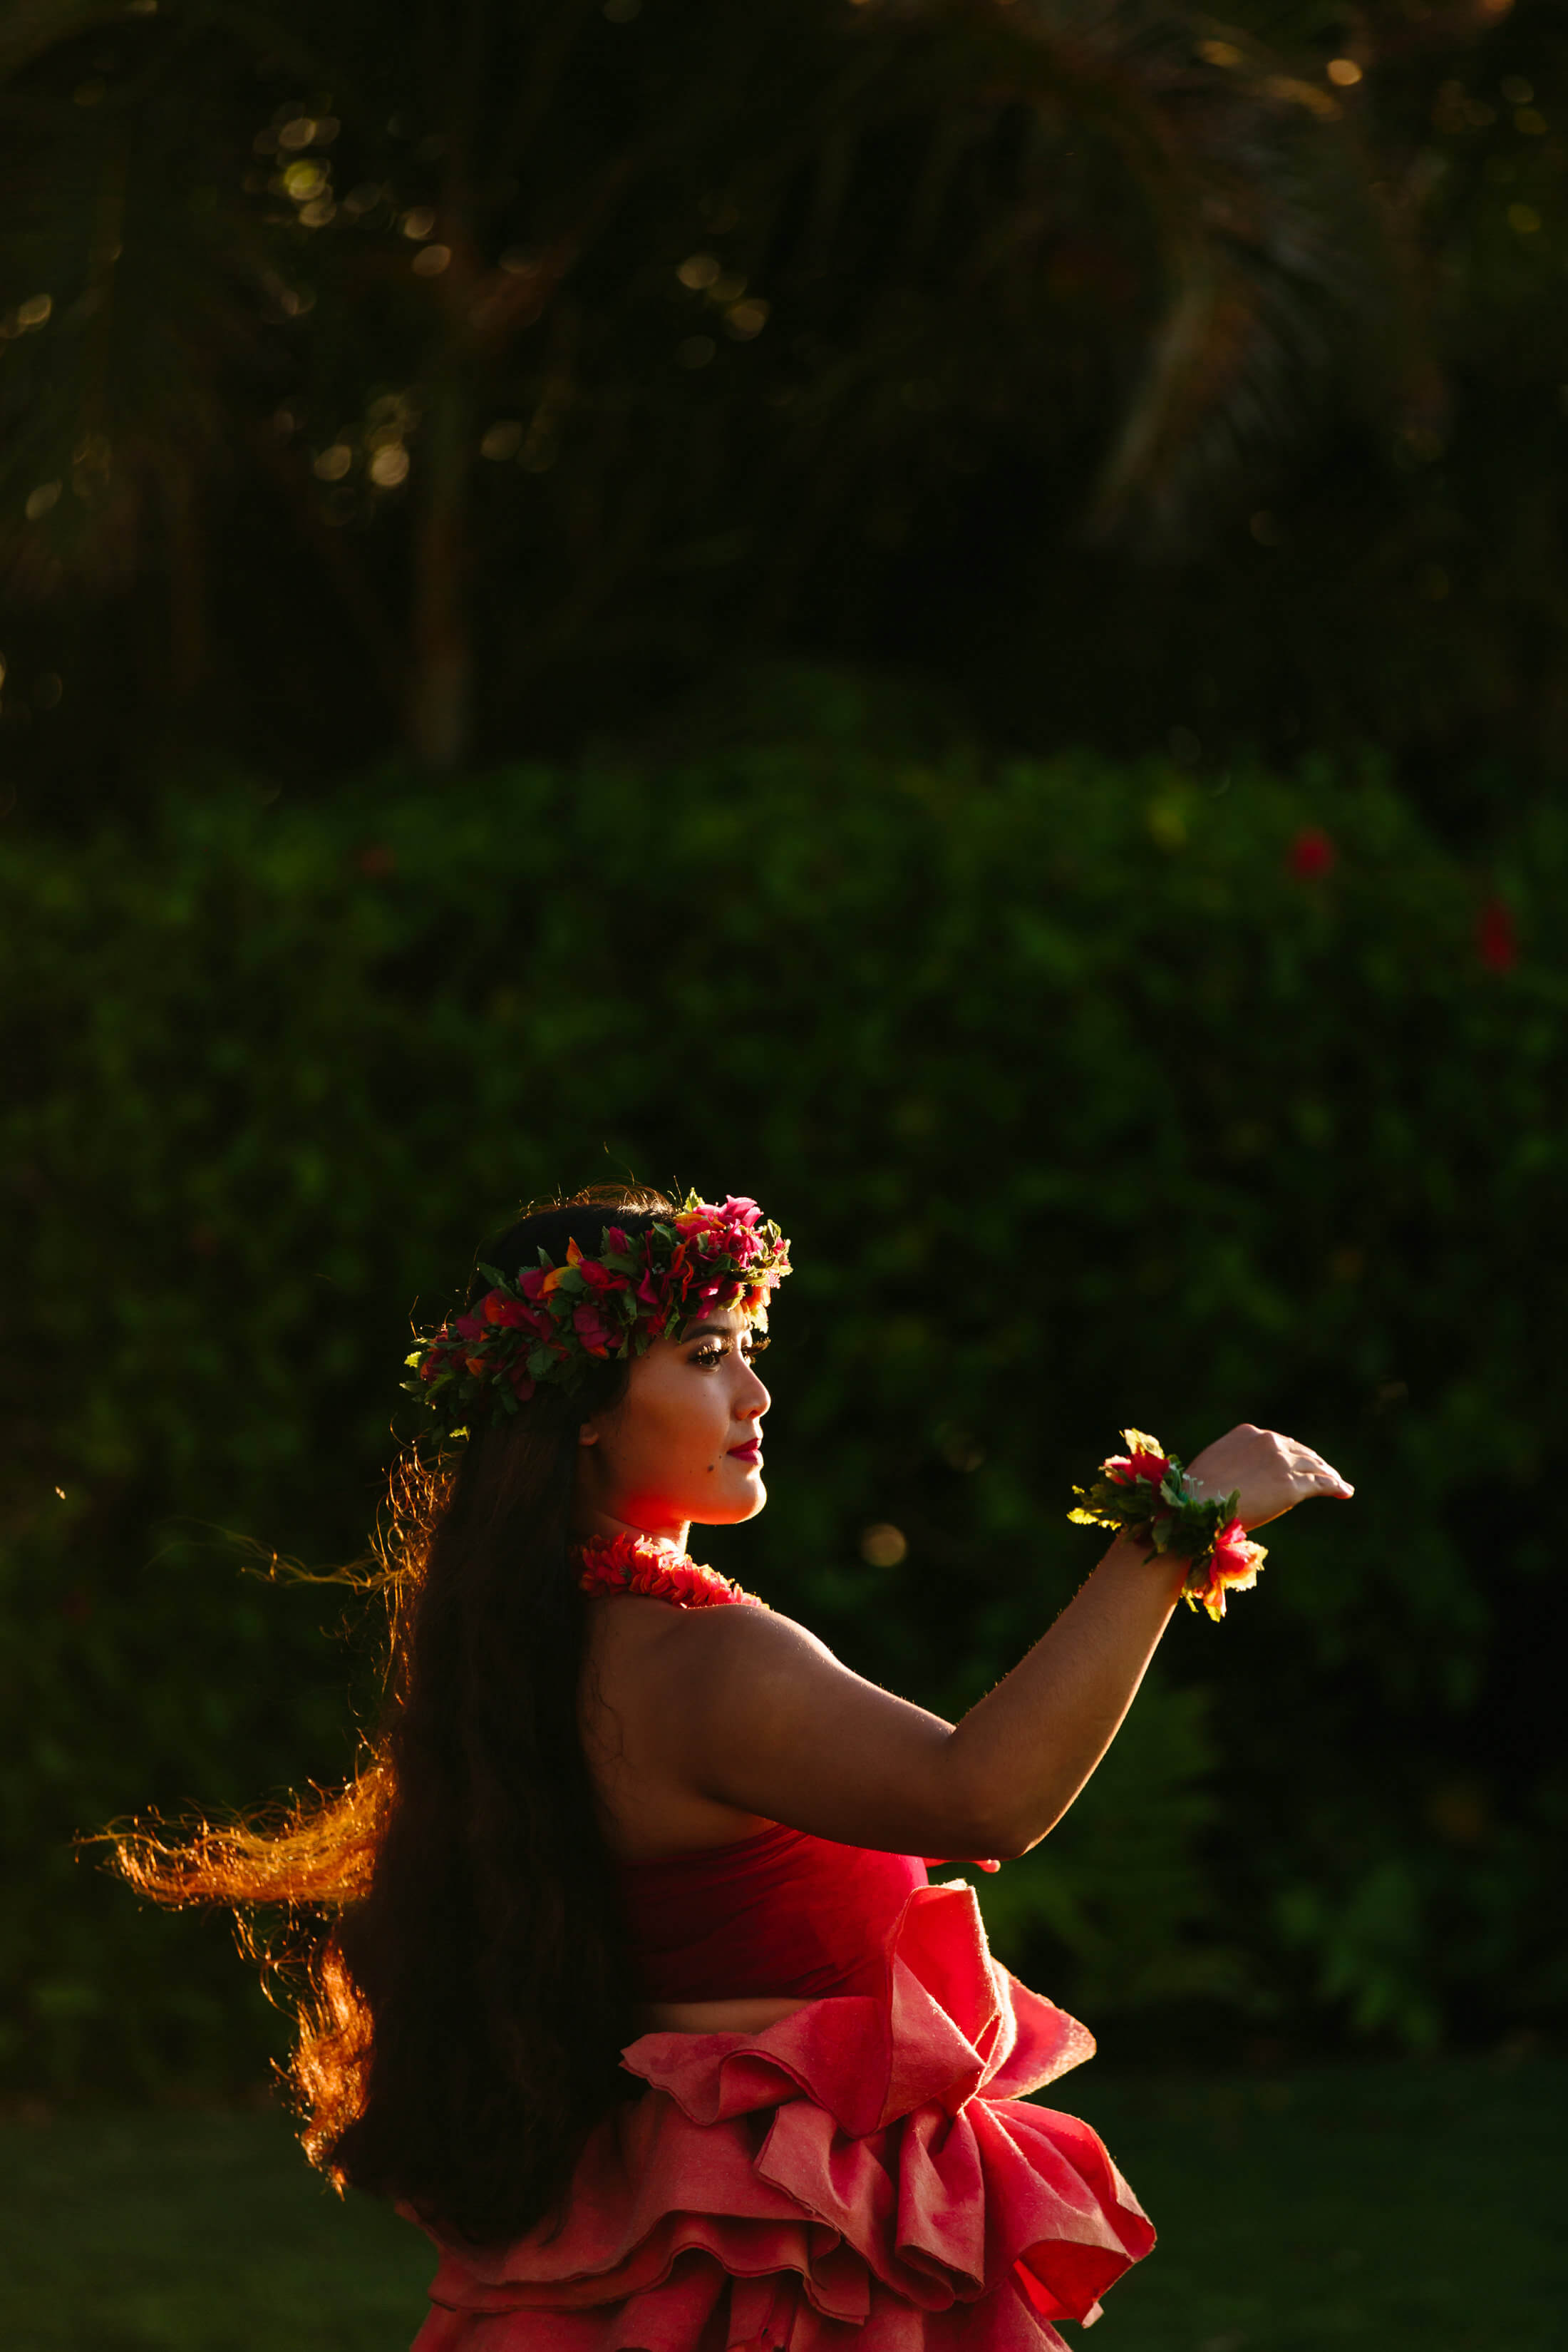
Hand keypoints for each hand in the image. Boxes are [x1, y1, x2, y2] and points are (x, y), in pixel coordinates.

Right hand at [1183, 1424, 1352, 1531]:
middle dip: (1314, 1462)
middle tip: (1325, 1472)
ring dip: (1329, 1475)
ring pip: (1315, 1466)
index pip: (1278, 1442)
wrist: (1197, 1505)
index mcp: (1247, 1432)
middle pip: (1301, 1451)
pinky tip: (1344, 1491)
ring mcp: (1282, 1463)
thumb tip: (1242, 1475)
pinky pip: (1321, 1484)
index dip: (1292, 1453)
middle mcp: (1269, 1441)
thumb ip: (1235, 1460)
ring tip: (1338, 1483)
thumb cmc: (1197, 1491)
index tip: (1300, 1461)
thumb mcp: (1216, 1462)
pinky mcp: (1292, 1486)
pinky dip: (1336, 1486)